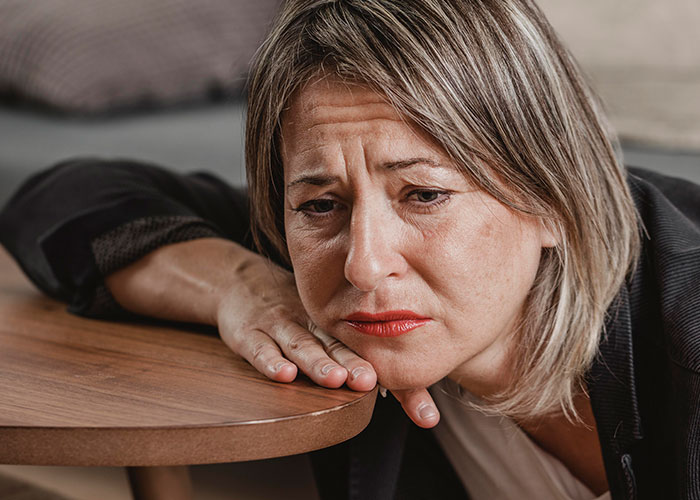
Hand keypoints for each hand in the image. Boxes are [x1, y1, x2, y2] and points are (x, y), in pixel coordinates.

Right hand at [216, 249, 439, 427]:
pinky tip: (283, 374)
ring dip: (318, 362)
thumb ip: (357, 357)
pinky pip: (260, 348)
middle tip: (370, 379)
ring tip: (335, 378)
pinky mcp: (249, 333)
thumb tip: (409, 397)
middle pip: (336, 345)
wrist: (241, 283)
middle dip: (353, 364)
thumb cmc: (292, 314)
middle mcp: (311, 322)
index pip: (365, 348)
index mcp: (334, 323)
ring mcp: (280, 325)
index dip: (388, 370)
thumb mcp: (323, 328)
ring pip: (301, 344)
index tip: (419, 408)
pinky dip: (270, 361)